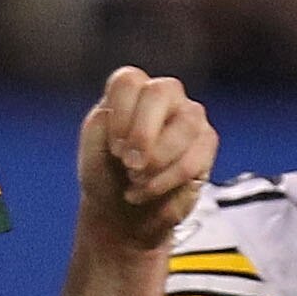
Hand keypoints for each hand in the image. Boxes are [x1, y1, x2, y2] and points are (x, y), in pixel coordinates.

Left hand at [79, 69, 215, 252]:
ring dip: (157, 161)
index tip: (114, 148)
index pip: (128, 81)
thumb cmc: (107, 176)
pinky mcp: (206, 143)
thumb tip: (106, 113)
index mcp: (130, 91)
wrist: (124, 214)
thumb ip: (95, 131)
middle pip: (160, 92)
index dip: (120, 114)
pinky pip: (194, 158)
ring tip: (135, 182)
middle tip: (129, 164)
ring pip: (185, 125)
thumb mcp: (90, 156)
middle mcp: (164, 96)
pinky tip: (148, 191)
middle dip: (143, 133)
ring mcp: (189, 116)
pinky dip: (166, 181)